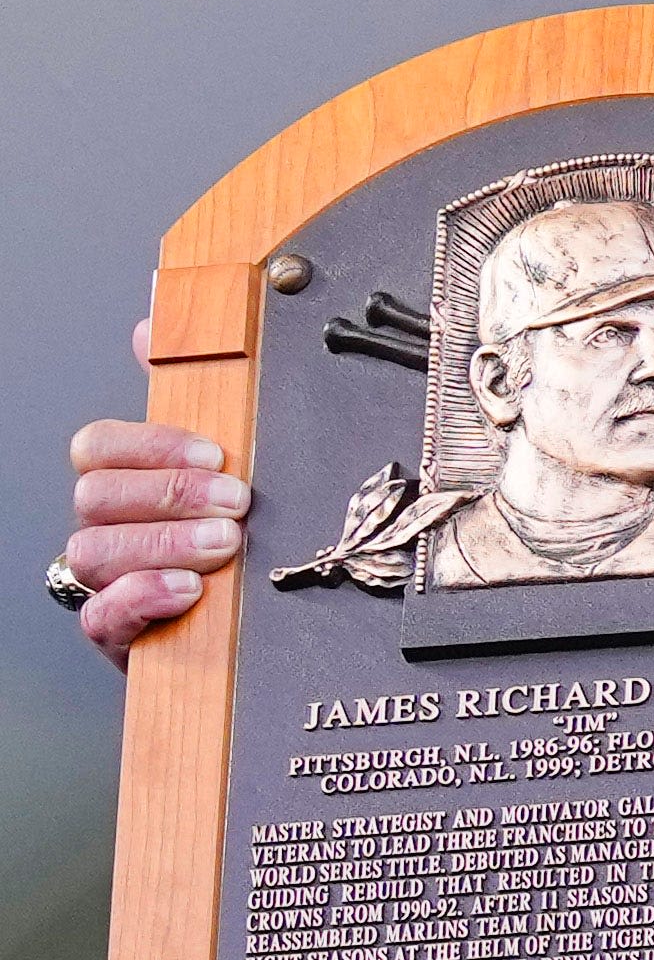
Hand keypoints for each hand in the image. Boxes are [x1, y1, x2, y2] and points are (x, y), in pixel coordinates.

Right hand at [64, 366, 243, 664]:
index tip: (216, 454)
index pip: (97, 447)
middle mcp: (109, 528)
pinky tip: (187, 590)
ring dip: (162, 544)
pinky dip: (141, 597)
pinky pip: (99, 615)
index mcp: (129, 483)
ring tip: (224, 546)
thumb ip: (195, 392)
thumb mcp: (233, 462)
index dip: (150, 445)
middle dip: (169, 495)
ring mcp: (109, 581)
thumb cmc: (237, 534)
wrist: (255, 624)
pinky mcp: (120, 633)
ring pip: (93, 551)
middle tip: (237, 504)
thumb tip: (151, 326)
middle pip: (94, 498)